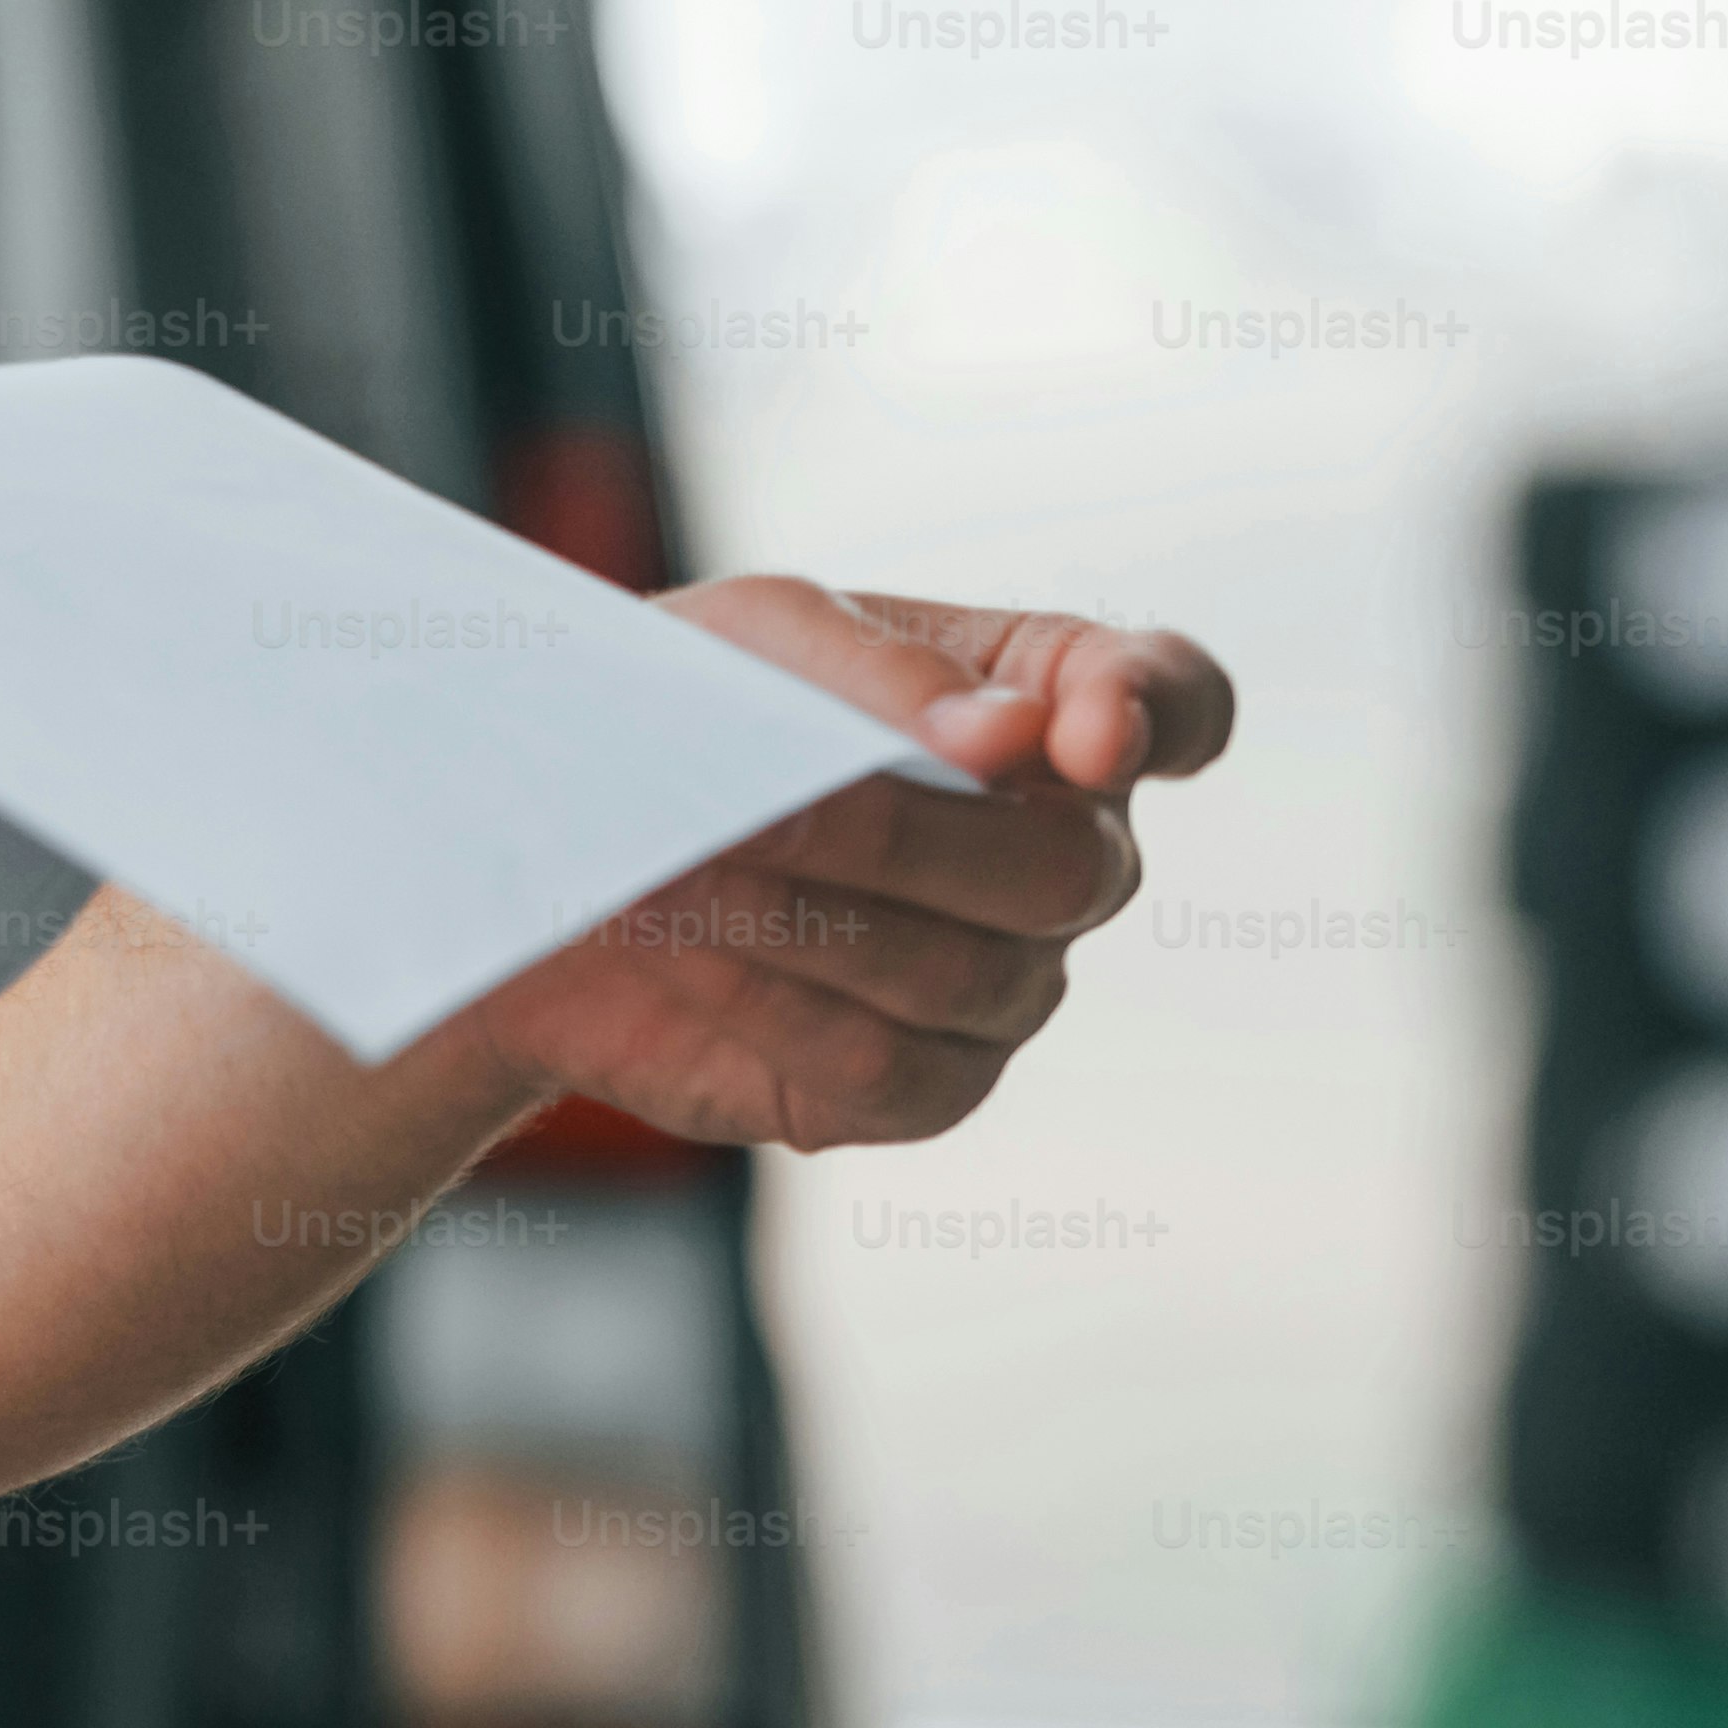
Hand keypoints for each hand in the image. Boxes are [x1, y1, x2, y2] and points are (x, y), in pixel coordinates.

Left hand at [422, 580, 1232, 1151]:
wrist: (549, 850)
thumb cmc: (682, 708)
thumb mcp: (754, 638)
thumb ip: (883, 673)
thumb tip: (1009, 738)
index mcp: (1049, 702)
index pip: (1178, 702)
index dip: (1154, 712)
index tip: (1084, 726)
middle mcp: (1058, 852)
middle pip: (1070, 869)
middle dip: (898, 838)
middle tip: (750, 812)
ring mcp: (1005, 982)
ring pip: (966, 974)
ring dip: (806, 919)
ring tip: (673, 873)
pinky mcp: (916, 1088)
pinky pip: (883, 1066)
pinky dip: (771, 1002)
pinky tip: (681, 949)